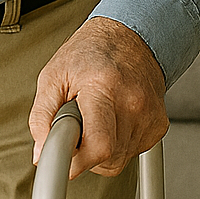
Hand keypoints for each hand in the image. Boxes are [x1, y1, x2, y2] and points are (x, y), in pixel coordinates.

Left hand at [28, 16, 168, 178]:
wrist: (127, 37)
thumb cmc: (88, 54)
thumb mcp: (52, 76)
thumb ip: (42, 116)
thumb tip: (40, 152)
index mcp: (103, 87)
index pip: (98, 145)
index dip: (74, 161)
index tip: (59, 161)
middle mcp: (133, 103)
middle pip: (106, 158)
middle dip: (83, 153)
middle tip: (75, 126)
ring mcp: (150, 116)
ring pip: (118, 160)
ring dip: (98, 149)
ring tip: (93, 116)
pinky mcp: (159, 125)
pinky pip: (131, 153)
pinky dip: (115, 144)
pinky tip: (109, 120)